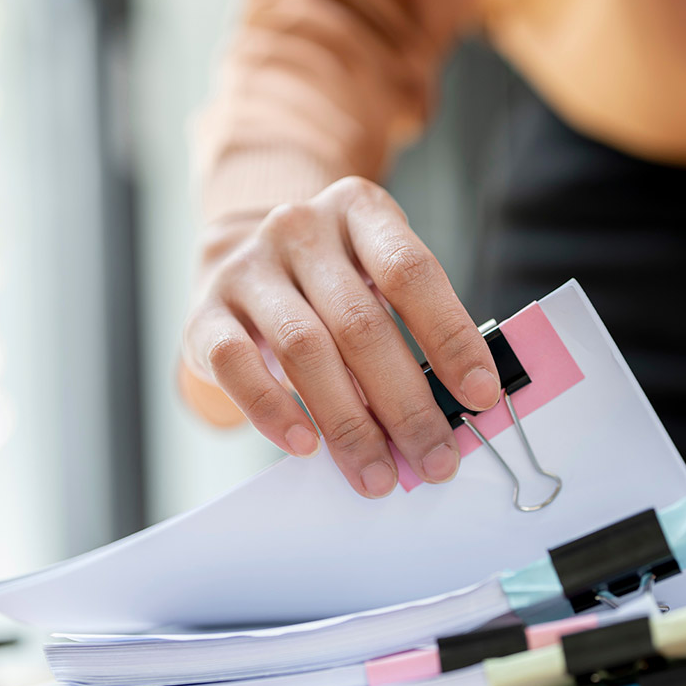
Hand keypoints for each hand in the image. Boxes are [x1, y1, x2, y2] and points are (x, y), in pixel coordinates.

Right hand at [179, 177, 500, 497]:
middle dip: (406, 403)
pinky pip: (235, 364)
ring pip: (304, 350)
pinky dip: (272, 410)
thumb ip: (412, 328)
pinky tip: (304, 445)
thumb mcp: (375, 279)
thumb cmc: (328, 284)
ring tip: (377, 474)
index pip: (412, 272)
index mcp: (359, 211)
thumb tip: (456, 408)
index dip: (451, 337)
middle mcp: (300, 230)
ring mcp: (247, 268)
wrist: (237, 260)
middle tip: (434, 460)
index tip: (481, 396)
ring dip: (347, 423)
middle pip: (361, 323)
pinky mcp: (204, 312)